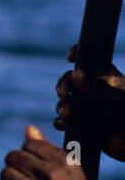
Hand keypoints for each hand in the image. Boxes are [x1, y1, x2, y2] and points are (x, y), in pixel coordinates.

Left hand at [0, 125, 108, 179]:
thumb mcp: (69, 171)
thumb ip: (47, 149)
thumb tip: (28, 128)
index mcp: (64, 161)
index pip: (29, 144)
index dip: (26, 155)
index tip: (32, 167)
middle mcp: (53, 174)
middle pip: (12, 157)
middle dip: (14, 167)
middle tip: (23, 179)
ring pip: (5, 174)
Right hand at [54, 44, 124, 161]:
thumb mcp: (120, 98)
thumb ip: (99, 87)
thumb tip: (74, 74)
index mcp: (106, 79)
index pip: (90, 60)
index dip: (78, 54)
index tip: (70, 58)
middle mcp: (94, 91)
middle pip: (69, 80)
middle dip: (62, 85)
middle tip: (62, 94)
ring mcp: (87, 109)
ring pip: (65, 101)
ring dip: (61, 106)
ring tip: (67, 114)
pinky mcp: (82, 126)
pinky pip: (64, 121)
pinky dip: (60, 122)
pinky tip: (64, 124)